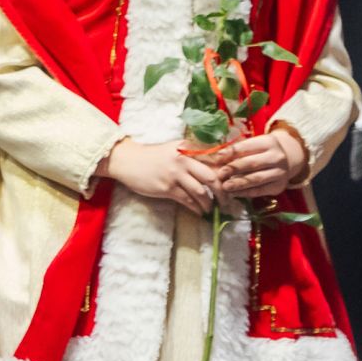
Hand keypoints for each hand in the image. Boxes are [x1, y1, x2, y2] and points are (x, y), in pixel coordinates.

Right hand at [100, 136, 219, 213]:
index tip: (233, 184)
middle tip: (227, 202)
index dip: (227, 174)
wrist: (128, 160)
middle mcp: (185, 159)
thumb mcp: (175, 149)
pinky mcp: (167, 188)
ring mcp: (175, 174)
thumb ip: (194, 156)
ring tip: (210, 209)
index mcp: (189, 148)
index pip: (215, 160)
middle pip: (212, 177)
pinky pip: (187, 201)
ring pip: (201, 192)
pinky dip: (196, 208)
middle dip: (223, 192)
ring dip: (209, 204)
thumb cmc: (154, 156)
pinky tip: (199, 212)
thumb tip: (217, 170)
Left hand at [209, 125, 309, 201]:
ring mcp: (280, 173)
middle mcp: (277, 157)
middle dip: (234, 169)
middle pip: (252, 163)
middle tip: (220, 174)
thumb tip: (218, 157)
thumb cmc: (263, 151)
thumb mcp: (255, 144)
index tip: (218, 158)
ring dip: (239, 184)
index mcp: (269, 142)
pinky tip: (234, 193)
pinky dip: (246, 193)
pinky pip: (260, 191)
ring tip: (225, 187)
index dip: (232, 152)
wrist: (288, 160)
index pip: (248, 146)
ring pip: (256, 179)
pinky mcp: (278, 186)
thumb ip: (239, 150)